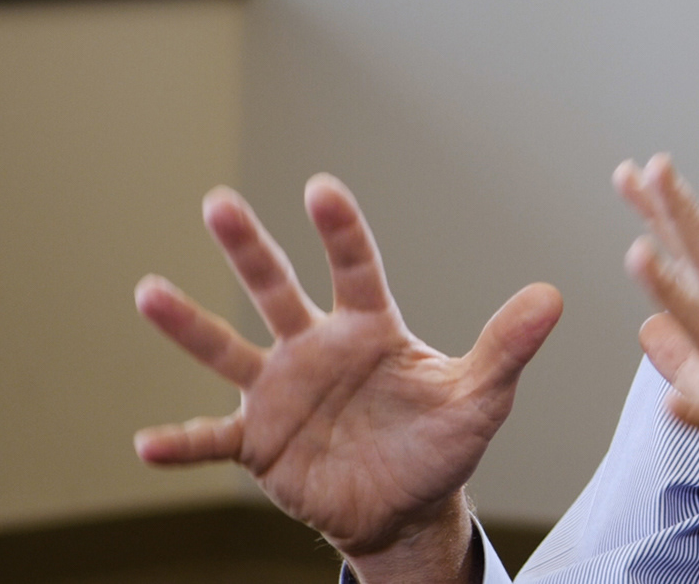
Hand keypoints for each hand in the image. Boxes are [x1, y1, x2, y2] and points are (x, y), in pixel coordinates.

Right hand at [134, 175, 562, 581]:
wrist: (406, 509)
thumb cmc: (442, 443)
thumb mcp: (481, 397)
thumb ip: (508, 347)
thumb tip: (553, 296)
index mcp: (370, 329)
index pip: (355, 269)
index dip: (339, 231)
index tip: (320, 190)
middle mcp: (316, 349)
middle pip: (277, 290)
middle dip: (249, 248)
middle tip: (218, 201)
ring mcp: (281, 393)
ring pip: (229, 350)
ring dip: (189, 325)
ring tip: (147, 292)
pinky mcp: (259, 444)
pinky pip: (213, 442)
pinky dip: (180, 444)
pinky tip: (145, 445)